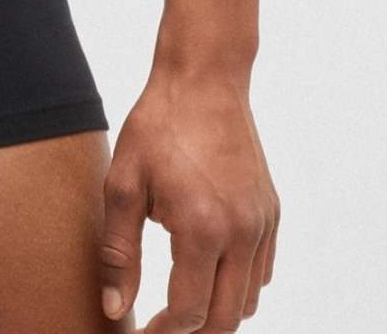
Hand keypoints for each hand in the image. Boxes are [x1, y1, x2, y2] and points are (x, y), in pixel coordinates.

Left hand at [99, 67, 279, 330]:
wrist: (204, 78)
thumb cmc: (157, 125)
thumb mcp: (124, 184)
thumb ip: (118, 253)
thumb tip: (115, 309)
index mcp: (202, 227)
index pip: (189, 313)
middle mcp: (242, 232)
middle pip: (226, 319)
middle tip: (161, 329)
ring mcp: (263, 223)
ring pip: (249, 301)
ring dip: (218, 313)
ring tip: (182, 305)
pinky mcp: (272, 212)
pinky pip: (263, 271)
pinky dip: (239, 286)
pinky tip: (209, 273)